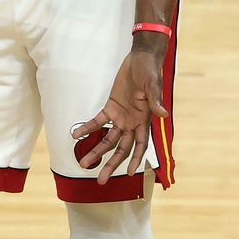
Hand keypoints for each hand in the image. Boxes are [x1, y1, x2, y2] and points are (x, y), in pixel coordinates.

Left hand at [71, 45, 168, 183]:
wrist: (141, 59)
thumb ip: (155, 100)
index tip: (130, 174)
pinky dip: (87, 128)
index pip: (140, 145)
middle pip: (121, 149)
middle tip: (101, 180)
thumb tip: (162, 114)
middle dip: (111, 164)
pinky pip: (97, 121)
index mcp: (144, 120)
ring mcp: (121, 117)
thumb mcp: (153, 85)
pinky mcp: (111, 107)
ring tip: (83, 162)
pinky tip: (76, 135)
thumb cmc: (150, 72)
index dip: (136, 160)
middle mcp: (132, 123)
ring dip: (96, 151)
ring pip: (108, 140)